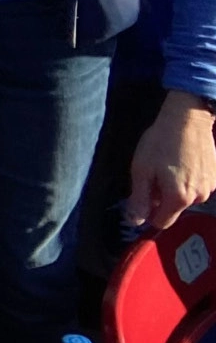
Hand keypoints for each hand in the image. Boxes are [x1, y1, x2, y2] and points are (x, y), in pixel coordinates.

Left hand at [127, 91, 215, 230]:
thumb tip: (135, 220)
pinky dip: (187, 180)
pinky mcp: (214, 177)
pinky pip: (196, 187)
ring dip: (174, 188)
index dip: (148, 213)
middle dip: (161, 197)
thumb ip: (139, 198)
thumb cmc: (161, 142)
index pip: (161, 222)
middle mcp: (198, 197)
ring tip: (168, 165)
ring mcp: (209, 187)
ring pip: (185, 198)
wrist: (187, 119)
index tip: (142, 197)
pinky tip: (181, 162)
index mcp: (178, 198)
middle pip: (173, 209)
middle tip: (154, 174)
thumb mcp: (141, 169)